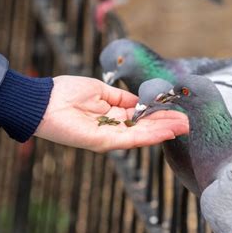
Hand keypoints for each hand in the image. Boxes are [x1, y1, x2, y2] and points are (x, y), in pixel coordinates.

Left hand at [34, 76, 188, 151]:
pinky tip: (166, 130)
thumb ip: (121, 98)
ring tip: (184, 127)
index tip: (177, 110)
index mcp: (113, 115)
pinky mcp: (103, 142)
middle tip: (188, 123)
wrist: (43, 102)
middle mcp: (114, 128)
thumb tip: (141, 100)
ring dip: (164, 131)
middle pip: (146, 128)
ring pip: (143, 135)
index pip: (141, 117)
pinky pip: (132, 138)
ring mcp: (110, 137)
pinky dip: (150, 135)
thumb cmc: (66, 92)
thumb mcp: (100, 90)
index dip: (159, 114)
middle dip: (167, 124)